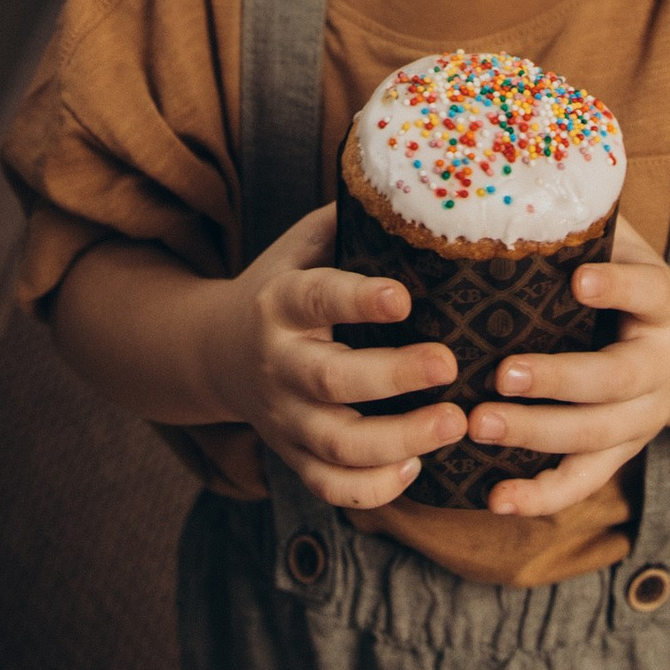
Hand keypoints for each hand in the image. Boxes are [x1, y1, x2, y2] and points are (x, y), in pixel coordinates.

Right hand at [206, 202, 465, 509]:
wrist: (215, 352)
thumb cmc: (285, 286)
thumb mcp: (304, 244)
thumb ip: (351, 220)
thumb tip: (421, 181)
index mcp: (281, 302)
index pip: (317, 297)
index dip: (358, 300)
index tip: (403, 298)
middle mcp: (280, 363)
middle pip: (330, 381)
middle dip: (393, 377)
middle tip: (449, 364)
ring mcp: (285, 418)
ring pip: (336, 444)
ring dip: (397, 441)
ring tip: (454, 424)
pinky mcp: (294, 456)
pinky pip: (330, 487)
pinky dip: (373, 488)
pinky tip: (417, 466)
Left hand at [467, 216, 669, 517]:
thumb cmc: (627, 282)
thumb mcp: (624, 244)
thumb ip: (584, 215)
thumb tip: (515, 164)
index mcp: (662, 304)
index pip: (647, 292)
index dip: (616, 287)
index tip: (578, 279)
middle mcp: (658, 366)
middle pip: (613, 381)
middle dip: (558, 381)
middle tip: (503, 374)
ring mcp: (640, 418)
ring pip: (593, 437)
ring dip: (536, 436)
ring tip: (480, 425)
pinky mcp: (618, 454)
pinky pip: (582, 482)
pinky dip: (541, 497)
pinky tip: (497, 500)